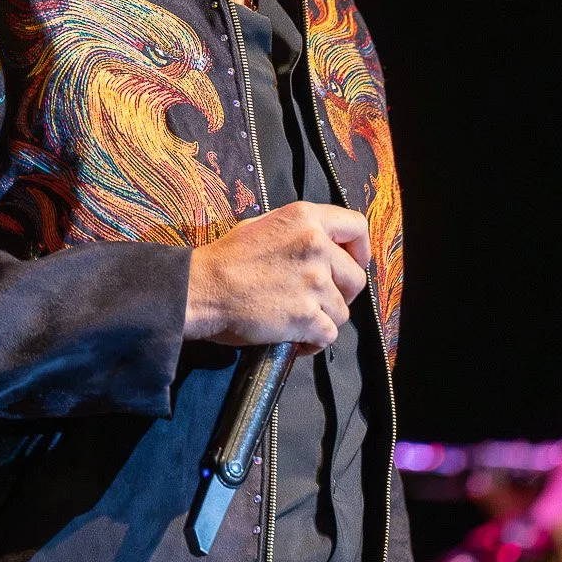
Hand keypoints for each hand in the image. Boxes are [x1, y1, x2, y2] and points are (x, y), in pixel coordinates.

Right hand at [184, 201, 370, 352]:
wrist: (202, 289)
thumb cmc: (225, 259)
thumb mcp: (262, 225)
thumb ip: (297, 230)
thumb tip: (320, 241)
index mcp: (306, 219)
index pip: (357, 227)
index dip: (360, 250)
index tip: (353, 264)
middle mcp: (316, 246)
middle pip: (355, 277)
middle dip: (342, 293)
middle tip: (319, 300)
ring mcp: (314, 282)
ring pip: (342, 311)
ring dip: (324, 320)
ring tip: (300, 322)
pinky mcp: (306, 316)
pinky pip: (329, 335)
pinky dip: (315, 343)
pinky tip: (298, 341)